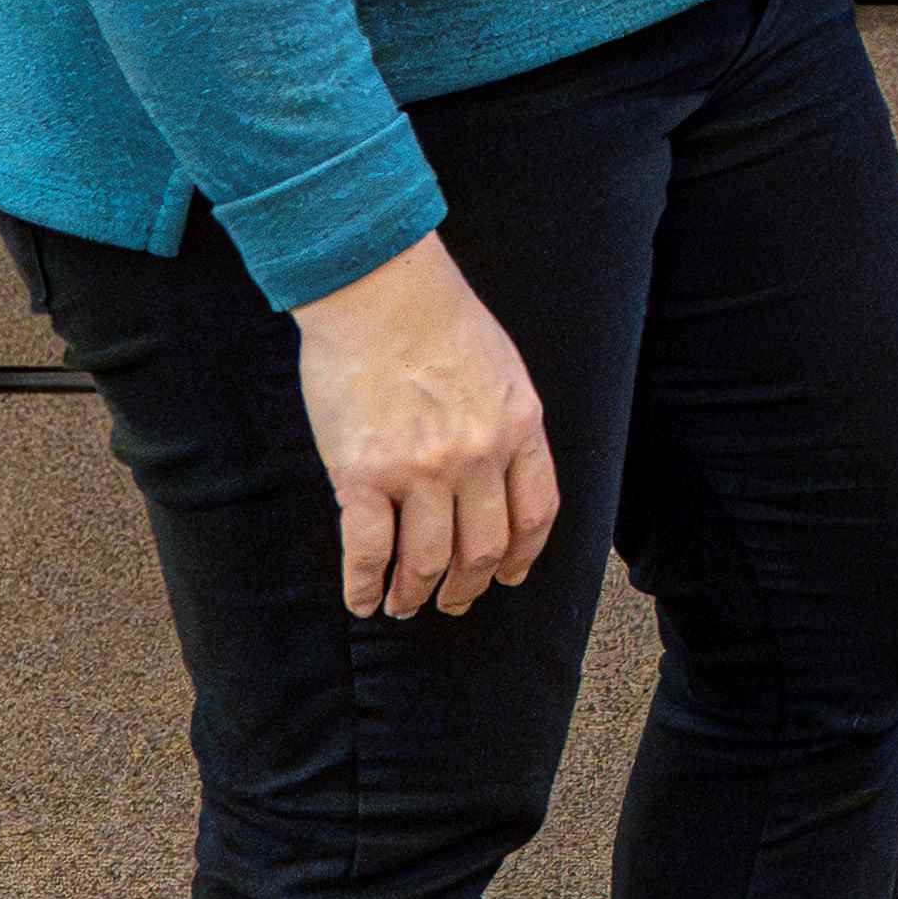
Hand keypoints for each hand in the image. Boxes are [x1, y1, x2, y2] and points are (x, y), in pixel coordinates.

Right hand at [293, 234, 557, 619]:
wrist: (382, 293)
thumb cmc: (441, 322)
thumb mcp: (503, 371)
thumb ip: (507, 423)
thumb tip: (502, 469)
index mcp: (520, 428)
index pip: (536, 512)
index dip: (522, 555)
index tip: (507, 577)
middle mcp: (479, 456)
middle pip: (483, 547)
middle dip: (468, 586)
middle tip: (453, 603)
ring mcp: (422, 470)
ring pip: (428, 560)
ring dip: (416, 593)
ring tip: (405, 605)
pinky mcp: (364, 475)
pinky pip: (367, 550)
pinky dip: (364, 585)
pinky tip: (361, 600)